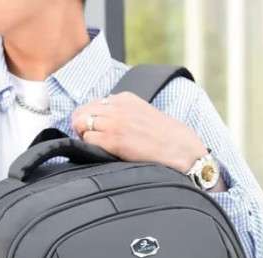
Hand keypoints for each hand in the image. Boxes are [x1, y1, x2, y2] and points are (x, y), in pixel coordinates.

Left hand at [71, 91, 219, 181]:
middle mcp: (117, 106)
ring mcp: (115, 122)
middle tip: (91, 142)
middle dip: (81, 128)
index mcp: (125, 98)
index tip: (94, 132)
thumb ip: (123, 114)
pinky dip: (90, 147)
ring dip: (85, 138)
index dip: (88, 120)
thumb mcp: (143, 115)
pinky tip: (103, 153)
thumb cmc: (165, 138)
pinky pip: (87, 140)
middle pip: (81, 113)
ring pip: (81, 124)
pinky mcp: (114, 139)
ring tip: (98, 148)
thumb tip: (103, 121)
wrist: (181, 149)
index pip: (92, 104)